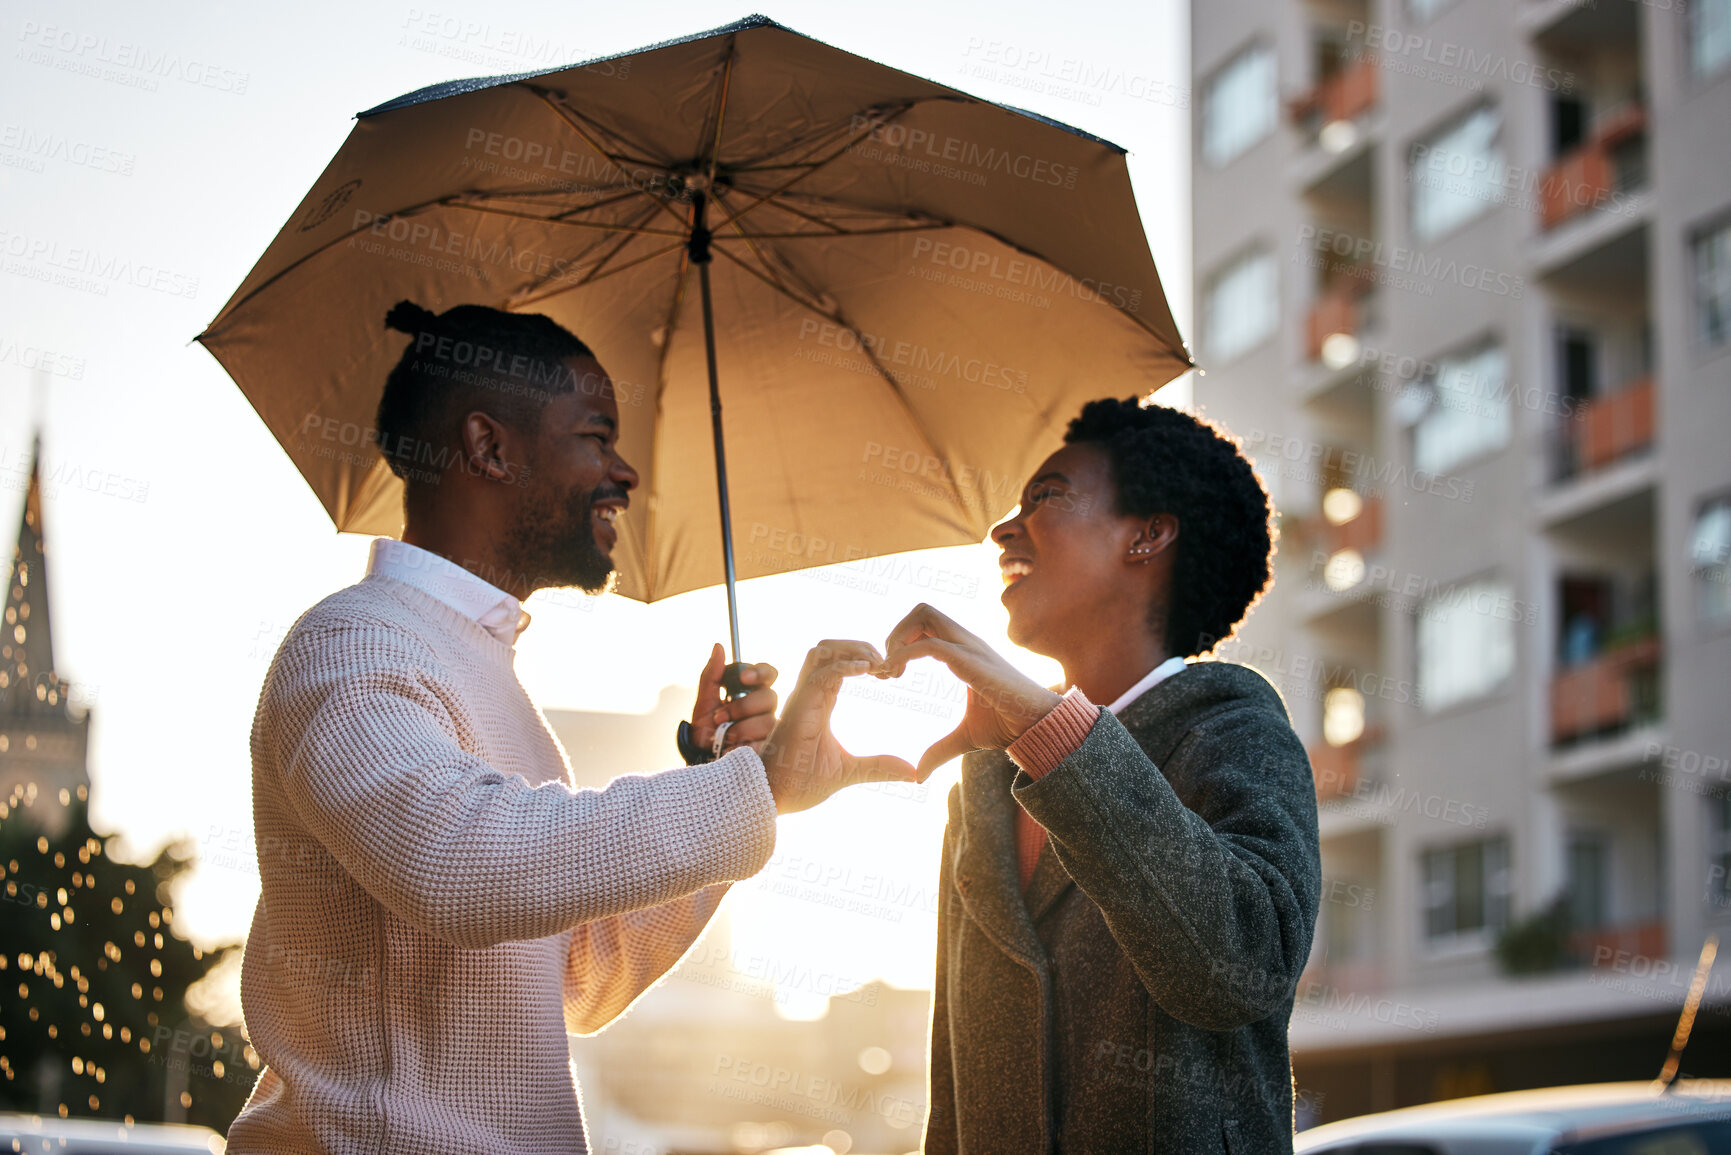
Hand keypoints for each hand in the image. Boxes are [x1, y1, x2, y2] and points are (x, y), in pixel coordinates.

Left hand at [689, 643, 777, 755]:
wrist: (702, 761)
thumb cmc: (705, 731)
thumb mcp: (703, 703)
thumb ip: (711, 676)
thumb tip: (718, 647)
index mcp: (751, 693)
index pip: (768, 674)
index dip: (761, 672)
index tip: (743, 679)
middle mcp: (764, 709)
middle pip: (769, 697)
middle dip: (743, 707)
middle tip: (720, 717)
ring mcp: (770, 730)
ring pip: (767, 720)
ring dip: (740, 728)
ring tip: (723, 736)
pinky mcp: (770, 749)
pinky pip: (764, 742)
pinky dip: (743, 744)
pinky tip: (732, 748)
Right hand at [759, 640, 916, 813]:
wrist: (773, 797)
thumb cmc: (801, 782)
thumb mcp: (849, 771)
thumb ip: (878, 767)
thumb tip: (912, 774)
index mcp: (818, 701)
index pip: (836, 662)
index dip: (862, 658)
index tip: (887, 674)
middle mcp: (808, 694)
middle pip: (829, 647)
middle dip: (859, 645)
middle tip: (885, 665)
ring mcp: (802, 698)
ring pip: (822, 651)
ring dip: (852, 649)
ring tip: (877, 665)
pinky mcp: (800, 707)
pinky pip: (821, 674)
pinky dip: (845, 666)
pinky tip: (867, 671)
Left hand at [882, 603, 1062, 778]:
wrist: (1037, 726)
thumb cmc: (1008, 726)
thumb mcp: (965, 737)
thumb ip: (940, 750)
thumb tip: (918, 775)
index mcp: (964, 651)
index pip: (927, 622)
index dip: (902, 640)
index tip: (890, 673)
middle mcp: (966, 642)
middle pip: (922, 610)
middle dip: (896, 633)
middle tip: (888, 668)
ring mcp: (970, 647)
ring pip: (925, 614)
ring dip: (899, 638)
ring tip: (892, 670)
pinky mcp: (971, 660)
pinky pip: (930, 644)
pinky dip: (905, 653)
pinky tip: (897, 675)